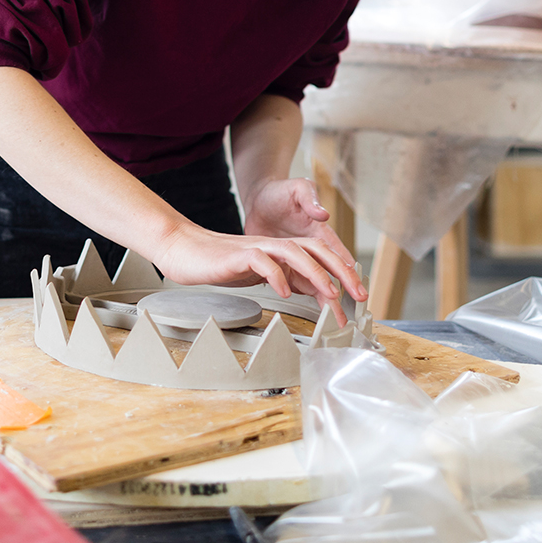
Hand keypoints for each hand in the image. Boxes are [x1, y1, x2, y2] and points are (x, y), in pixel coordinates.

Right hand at [153, 217, 365, 325]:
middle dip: (339, 271)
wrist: (185, 250)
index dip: (341, 274)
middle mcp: (273, 245)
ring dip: (315, 272)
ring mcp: (257, 247)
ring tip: (328, 293)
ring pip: (294, 252)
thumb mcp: (262, 273)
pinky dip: (276, 275)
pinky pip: (262, 260)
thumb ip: (287, 277)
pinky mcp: (238, 255)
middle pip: (315, 249)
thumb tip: (314, 292)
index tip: (356, 298)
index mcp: (281, 250)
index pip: (319, 256)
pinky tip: (284, 292)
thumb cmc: (222, 263)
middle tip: (356, 296)